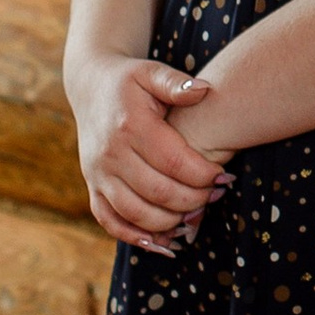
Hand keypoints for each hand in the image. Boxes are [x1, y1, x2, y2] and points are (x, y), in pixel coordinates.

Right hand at [69, 52, 228, 254]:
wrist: (90, 87)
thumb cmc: (130, 81)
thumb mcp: (151, 72)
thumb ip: (176, 83)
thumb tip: (204, 91)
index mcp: (130, 125)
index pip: (175, 163)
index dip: (204, 176)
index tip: (224, 176)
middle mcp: (110, 154)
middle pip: (159, 192)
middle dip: (194, 200)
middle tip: (216, 195)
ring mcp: (98, 174)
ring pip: (136, 213)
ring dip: (171, 222)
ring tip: (196, 214)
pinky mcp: (92, 187)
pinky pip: (111, 221)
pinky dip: (136, 237)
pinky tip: (164, 242)